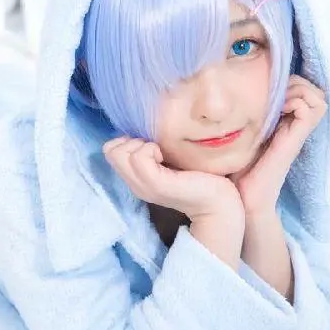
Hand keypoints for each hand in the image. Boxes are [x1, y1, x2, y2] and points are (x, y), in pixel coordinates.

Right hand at [102, 136, 241, 221]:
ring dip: (142, 144)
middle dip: (132, 140)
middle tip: (157, 148)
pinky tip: (166, 156)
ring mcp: (143, 185)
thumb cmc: (200, 176)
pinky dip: (150, 149)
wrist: (220, 202)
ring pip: (120, 152)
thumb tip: (146, 127)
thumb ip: (155, 149)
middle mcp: (135, 184)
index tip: (152, 145)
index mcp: (137, 177)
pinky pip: (138, 157)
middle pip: (110, 150)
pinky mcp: (156, 184)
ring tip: (162, 153)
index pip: (110, 150)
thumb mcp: (171, 159)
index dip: (128, 140)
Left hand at [230, 75, 326, 214]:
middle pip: (315, 90)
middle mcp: (295, 126)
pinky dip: (295, 102)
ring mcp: (298, 133)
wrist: (244, 197)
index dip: (290, 81)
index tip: (267, 85)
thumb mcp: (242, 134)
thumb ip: (244, 116)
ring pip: (318, 97)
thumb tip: (229, 94)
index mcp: (285, 122)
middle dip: (296, 82)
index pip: (304, 89)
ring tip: (277, 100)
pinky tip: (276, 110)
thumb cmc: (239, 168)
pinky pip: (309, 109)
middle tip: (273, 91)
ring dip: (298, 91)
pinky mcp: (295, 140)